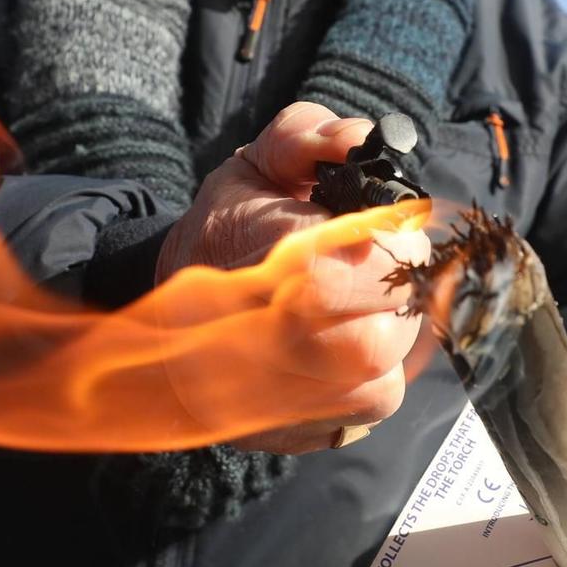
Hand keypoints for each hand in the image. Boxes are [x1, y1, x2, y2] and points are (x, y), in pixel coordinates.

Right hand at [157, 102, 430, 453]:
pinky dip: (377, 369)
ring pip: (377, 375)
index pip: (335, 277)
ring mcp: (274, 397)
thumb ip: (306, 136)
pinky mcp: (295, 430)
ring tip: (363, 299)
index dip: (387, 251)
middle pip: (368, 341)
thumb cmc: (227, 231)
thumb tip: (358, 139)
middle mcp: (258, 344)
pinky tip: (351, 336)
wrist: (170, 316)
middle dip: (396, 293)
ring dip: (390, 329)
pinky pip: (371, 405)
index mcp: (249, 265)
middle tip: (384, 263)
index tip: (388, 229)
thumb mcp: (256, 166)